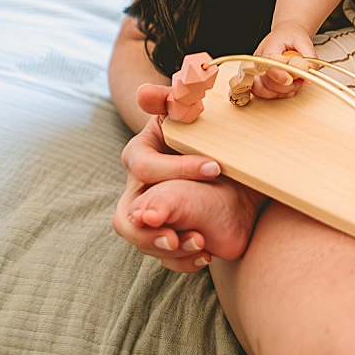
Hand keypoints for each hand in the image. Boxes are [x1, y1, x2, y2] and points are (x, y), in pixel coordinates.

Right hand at [112, 83, 259, 270]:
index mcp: (139, 156)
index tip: (216, 167)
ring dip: (167, 249)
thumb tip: (144, 93)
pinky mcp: (165, 234)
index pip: (145, 167)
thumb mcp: (189, 109)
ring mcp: (148, 216)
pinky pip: (163, 257)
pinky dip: (182, 261)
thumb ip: (170, 98)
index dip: (178, 170)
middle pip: (126, 218)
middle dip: (149, 230)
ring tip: (200, 246)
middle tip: (178, 234)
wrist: (229, 161)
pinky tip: (206, 256)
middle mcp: (137, 190)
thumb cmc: (204, 131)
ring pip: (141, 241)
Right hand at [252, 26, 315, 99]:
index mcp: (269, 47)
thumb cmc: (292, 35)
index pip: (269, 63)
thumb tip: (310, 77)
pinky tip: (288, 89)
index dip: (278, 74)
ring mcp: (257, 69)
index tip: (289, 80)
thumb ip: (309, 58)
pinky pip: (263, 91)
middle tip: (301, 80)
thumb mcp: (304, 41)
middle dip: (285, 86)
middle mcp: (259, 59)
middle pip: (266, 79)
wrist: (286, 33)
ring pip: (262, 89)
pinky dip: (277, 94)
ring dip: (281, 92)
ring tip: (295, 84)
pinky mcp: (259, 76)